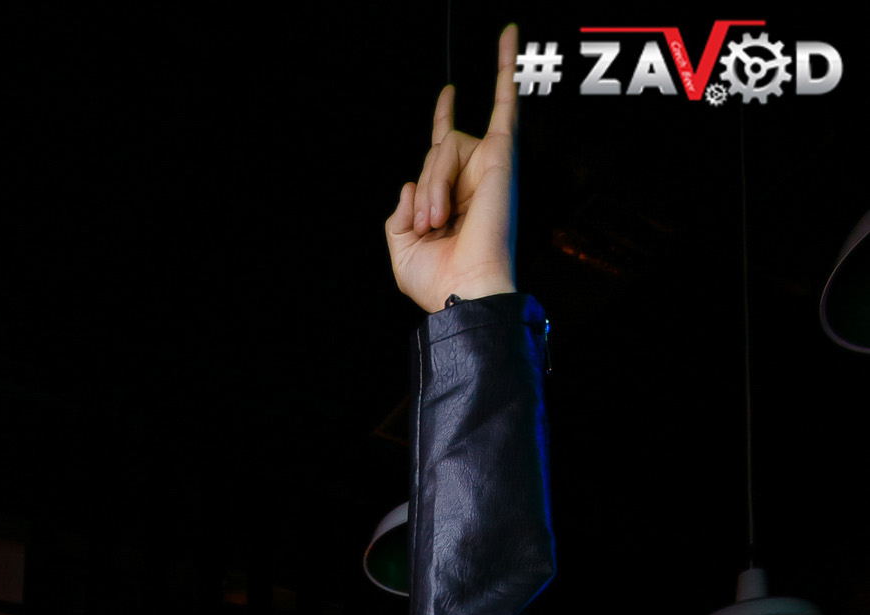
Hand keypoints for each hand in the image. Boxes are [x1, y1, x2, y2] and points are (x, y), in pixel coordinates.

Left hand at [386, 23, 518, 313]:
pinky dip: (505, 68)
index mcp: (454, 198)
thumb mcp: (401, 250)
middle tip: (427, 225)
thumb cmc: (438, 280)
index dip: (443, 118)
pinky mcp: (501, 157)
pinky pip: (505, 104)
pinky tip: (506, 33)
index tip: (447, 93)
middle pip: (434, 153)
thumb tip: (410, 182)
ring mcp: (489, 166)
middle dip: (422, 190)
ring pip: (445, 146)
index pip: (444, 148)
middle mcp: (474, 179)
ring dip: (433, 185)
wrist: (464, 291)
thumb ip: (397, 215)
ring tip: (438, 218)